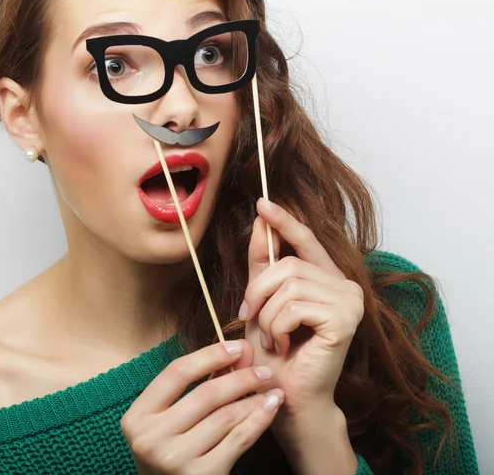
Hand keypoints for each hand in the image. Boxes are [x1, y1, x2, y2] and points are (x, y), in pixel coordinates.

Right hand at [121, 339, 284, 474]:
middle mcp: (151, 438)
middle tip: (264, 368)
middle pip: (205, 394)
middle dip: (240, 377)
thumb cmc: (170, 448)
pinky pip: (237, 440)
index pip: (177, 372)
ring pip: (225, 417)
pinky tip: (270, 407)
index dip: (210, 355)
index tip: (237, 346)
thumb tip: (239, 351)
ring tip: (271, 387)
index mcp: (138, 416)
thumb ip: (201, 383)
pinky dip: (258, 420)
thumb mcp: (171, 417)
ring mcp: (175, 460)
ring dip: (253, 398)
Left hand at [241, 198, 364, 426]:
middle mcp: (345, 285)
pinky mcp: (345, 319)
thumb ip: (263, 263)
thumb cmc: (276, 352)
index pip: (306, 240)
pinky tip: (284, 345)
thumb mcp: (262, 300)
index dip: (284, 221)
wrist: (287, 396)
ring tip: (271, 338)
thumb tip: (261, 221)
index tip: (262, 203)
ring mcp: (349, 301)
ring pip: (288, 285)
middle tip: (249, 317)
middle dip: (258, 291)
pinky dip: (278, 326)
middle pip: (288, 264)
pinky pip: (295, 306)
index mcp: (326, 278)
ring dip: (267, 314)